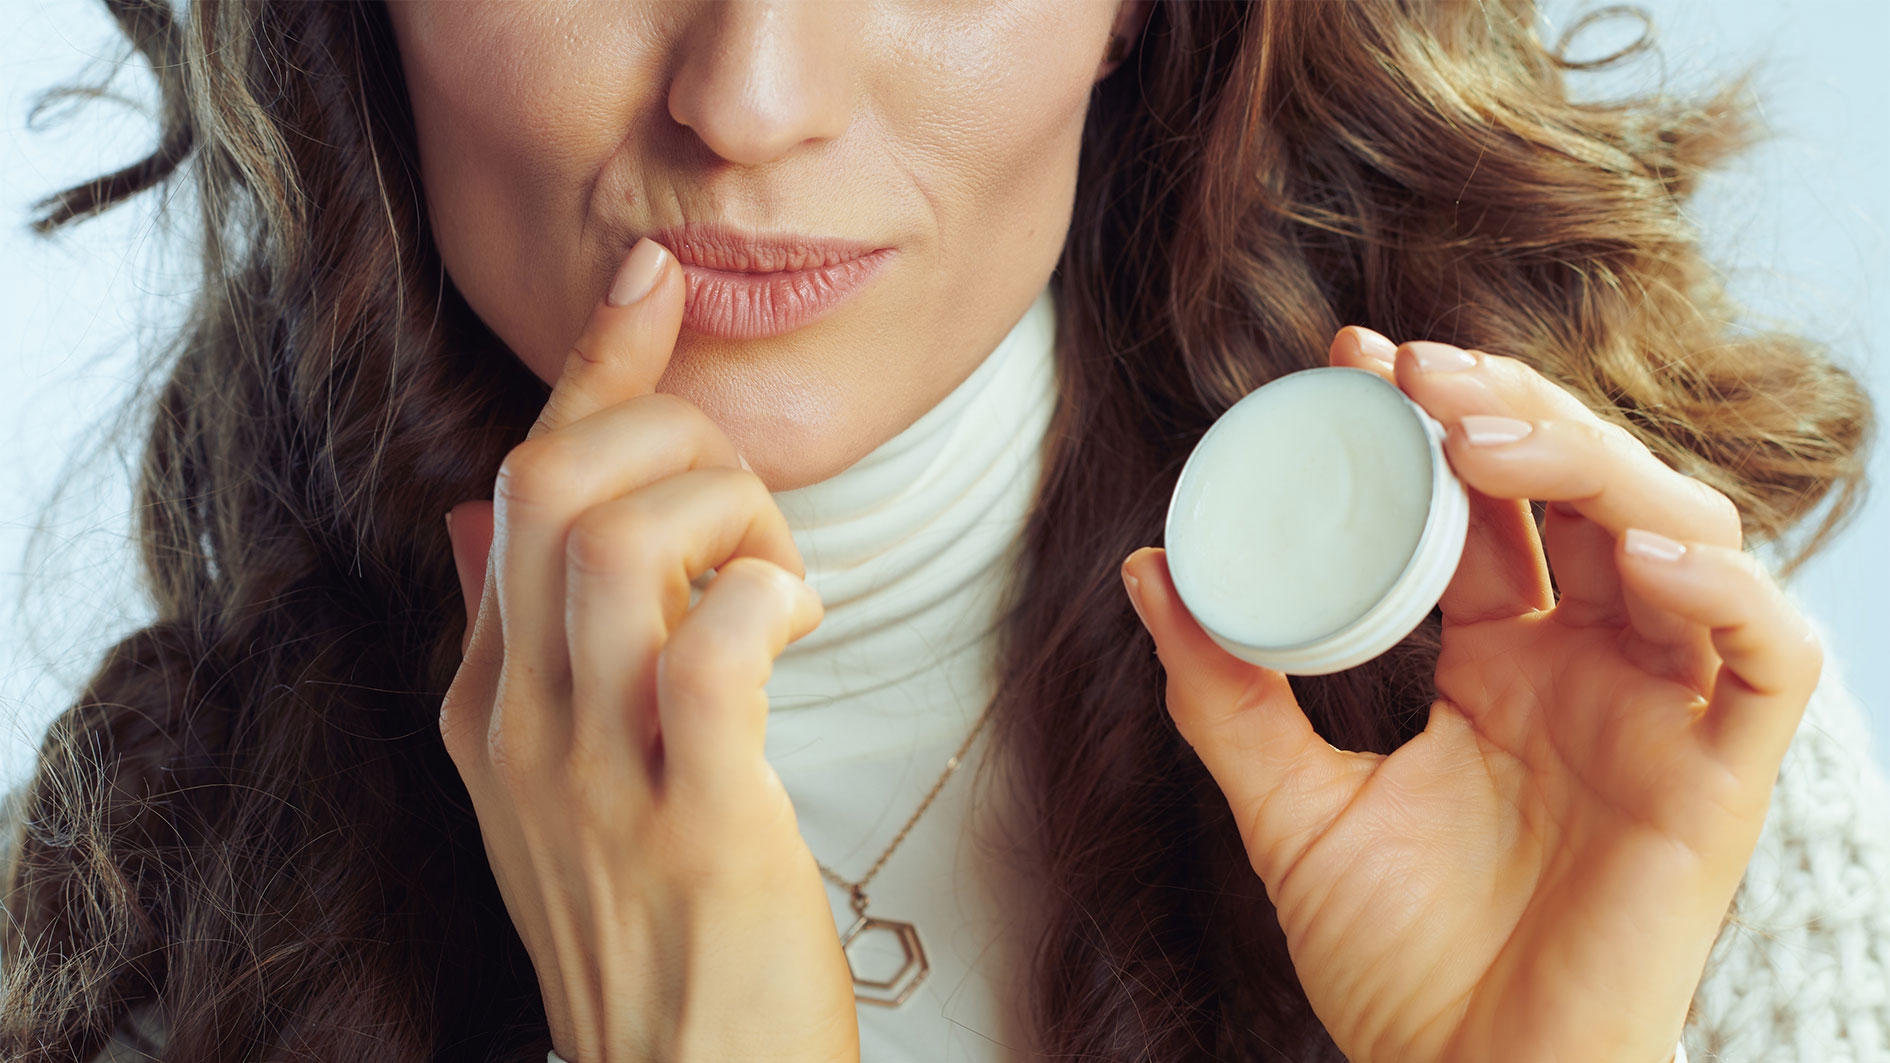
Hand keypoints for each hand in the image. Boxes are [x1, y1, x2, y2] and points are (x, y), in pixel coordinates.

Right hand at [440, 238, 860, 1062]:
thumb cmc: (663, 930)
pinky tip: (798, 621)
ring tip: (784, 588)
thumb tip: (497, 522)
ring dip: (732, 520)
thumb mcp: (565, 787)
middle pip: (556, 483)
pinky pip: (710, 649)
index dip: (594, 370)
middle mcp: (521, 726)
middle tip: (755, 515)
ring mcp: (594, 778)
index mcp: (492, 702)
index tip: (654, 284)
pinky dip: (766, 598)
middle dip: (677, 439)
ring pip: (621, 540)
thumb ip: (535, 656)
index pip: (521, 486)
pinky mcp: (695, 825)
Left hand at [1120, 327, 1822, 1062]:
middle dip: (1509, 412)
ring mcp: (1661, 712)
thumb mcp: (1289, 808)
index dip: (1436, 422)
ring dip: (1592, 464)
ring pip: (1679, 534)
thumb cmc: (1392, 964)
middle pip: (1583, 492)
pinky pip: (1766, 651)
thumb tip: (1145, 569)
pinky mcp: (1722, 775)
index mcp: (1501, 664)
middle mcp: (1588, 669)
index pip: (1485, 508)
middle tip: (1413, 371)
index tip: (1356, 355)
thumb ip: (1224, 692)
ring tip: (1481, 437)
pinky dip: (1718, 585)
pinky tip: (1633, 547)